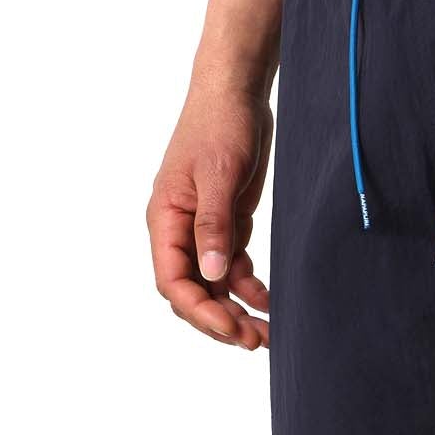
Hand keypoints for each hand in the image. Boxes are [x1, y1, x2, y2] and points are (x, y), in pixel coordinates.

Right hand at [147, 83, 273, 349]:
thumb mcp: (219, 175)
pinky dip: (249, 288)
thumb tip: (210, 274)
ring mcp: (202, 230)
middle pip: (192, 292)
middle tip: (257, 341)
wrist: (237, 92)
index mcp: (165, 219)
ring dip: (238, 311)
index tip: (231, 328)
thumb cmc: (221, 124)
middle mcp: (179, 230)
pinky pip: (232, 269)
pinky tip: (269, 302)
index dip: (200, 311)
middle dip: (221, 320)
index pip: (173, 281)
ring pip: (214, 286)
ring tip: (268, 333)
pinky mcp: (225, 225)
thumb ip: (215, 225)